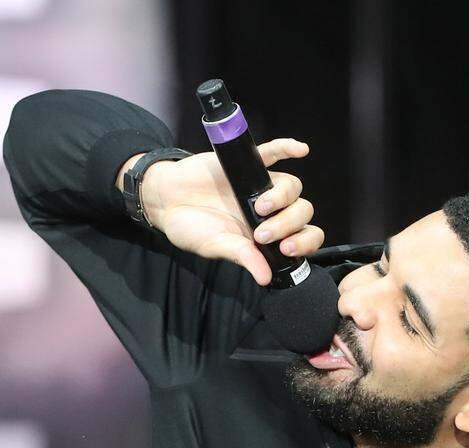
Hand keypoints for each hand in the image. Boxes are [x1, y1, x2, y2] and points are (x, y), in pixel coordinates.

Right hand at [117, 139, 323, 284]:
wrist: (165, 200)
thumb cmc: (191, 227)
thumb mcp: (216, 246)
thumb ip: (243, 257)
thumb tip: (265, 278)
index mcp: (268, 233)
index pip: (303, 236)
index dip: (304, 242)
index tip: (286, 248)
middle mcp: (272, 210)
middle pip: (301, 211)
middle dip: (287, 224)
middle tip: (262, 233)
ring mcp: (261, 186)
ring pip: (292, 186)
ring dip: (282, 196)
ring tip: (260, 206)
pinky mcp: (248, 164)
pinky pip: (273, 152)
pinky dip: (288, 148)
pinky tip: (300, 150)